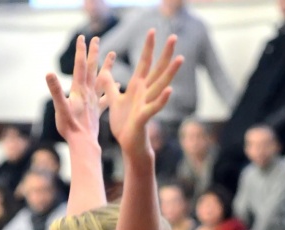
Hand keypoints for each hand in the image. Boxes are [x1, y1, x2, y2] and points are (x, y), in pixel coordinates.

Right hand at [46, 35, 113, 144]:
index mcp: (79, 90)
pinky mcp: (98, 111)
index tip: (82, 37)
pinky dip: (111, 91)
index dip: (80, 51)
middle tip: (96, 38)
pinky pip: (107, 98)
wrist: (84, 144)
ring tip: (113, 54)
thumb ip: (56, 90)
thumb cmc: (70, 128)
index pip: (80, 66)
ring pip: (102, 79)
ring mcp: (94, 102)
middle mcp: (88, 93)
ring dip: (106, 66)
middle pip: (91, 69)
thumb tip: (49, 73)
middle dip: (93, 53)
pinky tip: (117, 85)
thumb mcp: (60, 108)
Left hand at [97, 31, 182, 155]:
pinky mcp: (144, 117)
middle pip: (157, 70)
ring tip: (180, 59)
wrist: (128, 144)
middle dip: (165, 54)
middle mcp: (145, 93)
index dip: (148, 48)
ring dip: (170, 73)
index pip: (144, 63)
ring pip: (160, 85)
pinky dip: (162, 100)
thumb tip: (103, 70)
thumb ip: (110, 85)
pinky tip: (170, 91)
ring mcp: (146, 104)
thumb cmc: (124, 123)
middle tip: (174, 37)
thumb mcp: (114, 100)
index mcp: (137, 87)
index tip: (152, 30)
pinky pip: (154, 107)